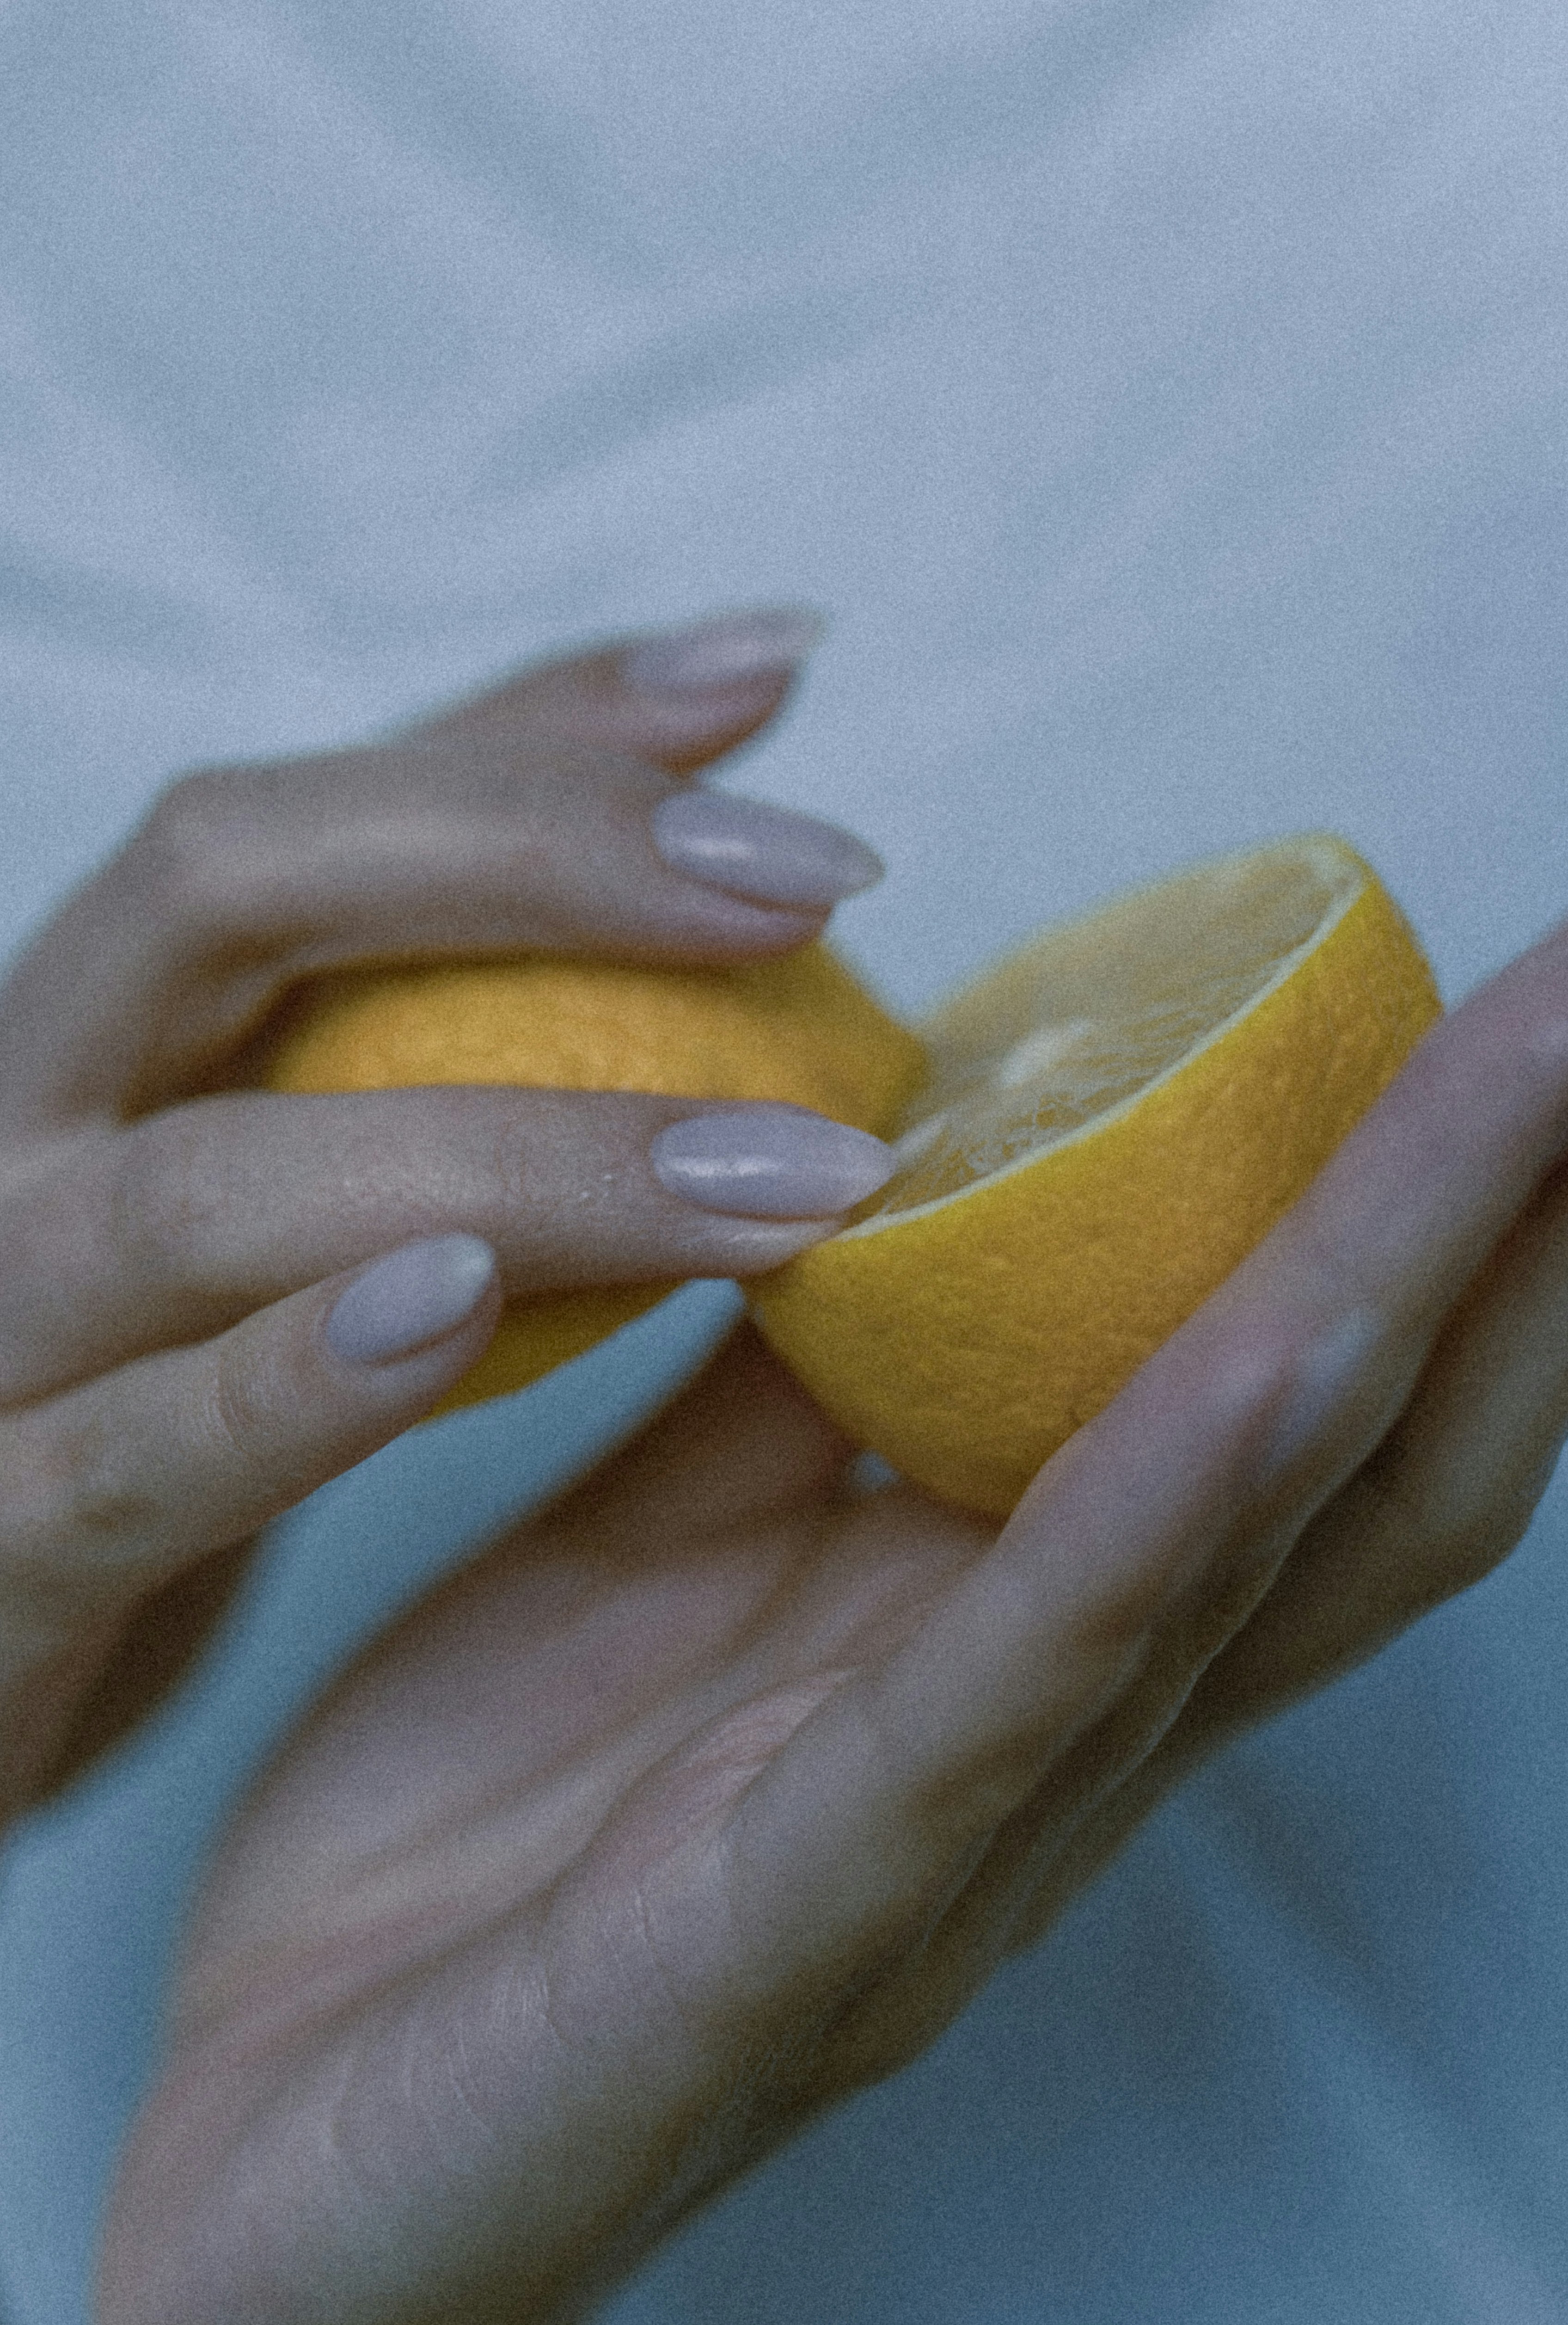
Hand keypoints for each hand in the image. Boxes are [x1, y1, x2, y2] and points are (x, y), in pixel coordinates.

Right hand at [0, 607, 889, 1821]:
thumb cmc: (152, 1370)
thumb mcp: (279, 1145)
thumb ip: (467, 971)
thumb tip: (716, 752)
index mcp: (107, 1023)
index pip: (314, 797)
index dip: (544, 738)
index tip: (774, 686)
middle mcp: (23, 1120)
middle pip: (224, 887)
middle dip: (535, 856)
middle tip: (812, 883)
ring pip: (213, 1188)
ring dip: (522, 1164)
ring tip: (770, 1174)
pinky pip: (131, 1460)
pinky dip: (292, 1390)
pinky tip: (461, 1319)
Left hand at [100, 910, 1567, 2322]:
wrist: (265, 2177)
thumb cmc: (472, 1863)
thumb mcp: (631, 1568)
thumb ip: (769, 1402)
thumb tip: (868, 1162)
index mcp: (985, 1646)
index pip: (1259, 1401)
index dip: (1393, 1204)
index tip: (1472, 1009)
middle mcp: (1032, 1743)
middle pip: (1328, 1455)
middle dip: (1476, 1215)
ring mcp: (948, 1846)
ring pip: (1234, 1546)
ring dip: (1389, 1301)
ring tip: (1519, 1096)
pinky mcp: (799, 1926)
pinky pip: (1012, 1696)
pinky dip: (1160, 1515)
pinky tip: (1271, 1363)